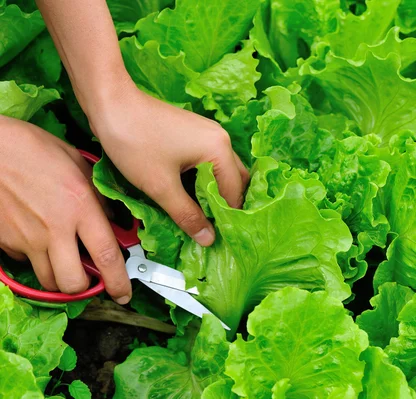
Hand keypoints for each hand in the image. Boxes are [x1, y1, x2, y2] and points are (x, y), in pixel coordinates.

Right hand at [0, 116, 130, 302]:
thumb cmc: (34, 147)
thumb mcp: (77, 163)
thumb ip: (98, 195)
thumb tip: (113, 220)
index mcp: (80, 207)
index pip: (107, 256)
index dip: (119, 282)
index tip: (124, 294)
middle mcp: (55, 229)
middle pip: (72, 283)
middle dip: (84, 288)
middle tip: (88, 277)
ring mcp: (27, 238)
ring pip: (47, 281)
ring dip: (60, 278)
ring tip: (65, 261)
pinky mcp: (5, 241)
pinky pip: (25, 262)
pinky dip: (35, 259)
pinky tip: (37, 240)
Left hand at [87, 83, 249, 245]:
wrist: (110, 104)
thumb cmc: (135, 142)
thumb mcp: (161, 186)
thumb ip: (187, 214)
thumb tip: (208, 239)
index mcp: (219, 149)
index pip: (234, 193)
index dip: (226, 218)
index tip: (217, 238)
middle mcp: (221, 138)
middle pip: (236, 180)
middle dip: (226, 205)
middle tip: (213, 228)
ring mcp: (209, 133)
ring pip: (222, 171)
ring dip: (214, 193)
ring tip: (202, 215)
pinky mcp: (195, 133)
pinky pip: (209, 162)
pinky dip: (204, 180)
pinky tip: (190, 194)